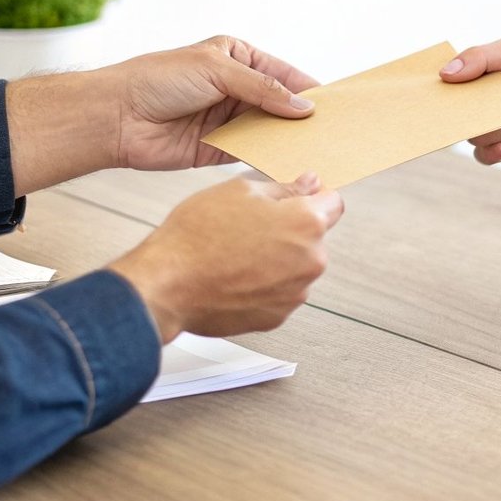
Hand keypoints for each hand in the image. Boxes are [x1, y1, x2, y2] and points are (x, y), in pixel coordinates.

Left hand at [8, 35, 316, 193]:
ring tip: (320, 151)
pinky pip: (251, 154)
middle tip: (335, 132)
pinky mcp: (217, 149)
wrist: (117, 117)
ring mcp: (227, 119)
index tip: (337, 104)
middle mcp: (235, 88)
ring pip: (268, 130)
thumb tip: (302, 106)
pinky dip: (268, 159)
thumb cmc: (158, 80)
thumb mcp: (216, 71)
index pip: (283, 73)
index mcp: (237, 57)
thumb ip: (262, 89)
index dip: (309, 89)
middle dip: (303, 118)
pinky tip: (289, 165)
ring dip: (288, 140)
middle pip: (280, 104)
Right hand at [110, 173, 344, 342]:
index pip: (333, 203)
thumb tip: (309, 184)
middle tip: (248, 226)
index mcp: (307, 223)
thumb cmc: (197, 236)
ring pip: (295, 267)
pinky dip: (263, 285)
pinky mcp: (276, 317)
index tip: (295, 200)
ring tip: (235, 254)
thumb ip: (284, 188)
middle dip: (290, 230)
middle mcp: (310, 261)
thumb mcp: (239, 191)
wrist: (167, 285)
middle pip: (313, 238)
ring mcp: (295, 293)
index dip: (313, 197)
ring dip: (277, 259)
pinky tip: (233, 276)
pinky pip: (278, 293)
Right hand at [439, 33, 500, 164]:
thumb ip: (483, 58)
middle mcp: (488, 99)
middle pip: (455, 113)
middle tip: (454, 117)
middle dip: (451, 117)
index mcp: (483, 72)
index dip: (434, 89)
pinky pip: (491, 155)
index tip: (423, 94)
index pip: (449, 82)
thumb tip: (445, 74)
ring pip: (473, 136)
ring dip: (483, 133)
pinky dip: (491, 153)